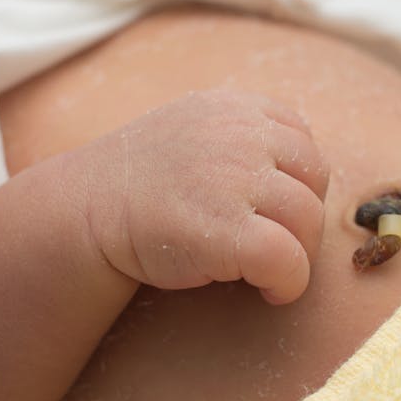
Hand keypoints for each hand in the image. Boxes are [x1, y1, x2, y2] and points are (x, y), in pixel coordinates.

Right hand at [79, 90, 327, 303]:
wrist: (87, 210)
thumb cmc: (144, 181)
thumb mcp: (196, 132)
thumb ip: (244, 139)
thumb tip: (296, 174)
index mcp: (239, 109)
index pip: (304, 143)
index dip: (297, 185)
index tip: (273, 213)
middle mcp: (243, 134)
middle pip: (314, 179)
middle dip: (302, 219)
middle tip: (275, 245)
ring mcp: (236, 177)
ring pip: (308, 220)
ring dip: (298, 253)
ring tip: (269, 270)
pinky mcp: (228, 228)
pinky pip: (288, 259)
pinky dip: (289, 282)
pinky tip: (269, 291)